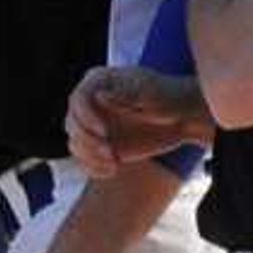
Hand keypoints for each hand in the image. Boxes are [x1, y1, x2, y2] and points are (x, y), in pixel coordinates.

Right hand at [66, 65, 211, 177]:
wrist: (181, 118)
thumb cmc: (168, 99)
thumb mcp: (151, 94)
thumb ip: (126, 94)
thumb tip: (99, 96)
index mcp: (99, 82)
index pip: (77, 99)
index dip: (85, 117)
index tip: (104, 132)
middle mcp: (91, 103)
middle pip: (72, 123)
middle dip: (87, 140)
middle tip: (109, 152)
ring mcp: (93, 124)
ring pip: (75, 142)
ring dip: (89, 156)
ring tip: (113, 162)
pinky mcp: (98, 143)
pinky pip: (84, 158)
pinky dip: (92, 167)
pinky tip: (111, 170)